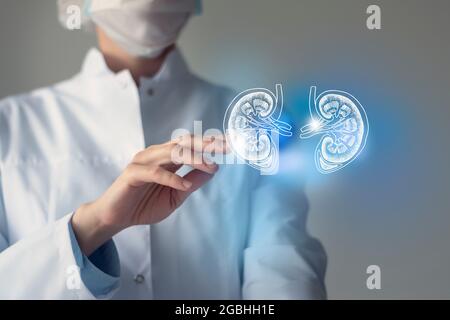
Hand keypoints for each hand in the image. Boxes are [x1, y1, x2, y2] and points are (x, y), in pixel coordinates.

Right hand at [71, 135, 226, 254]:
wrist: (116, 217)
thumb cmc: (144, 205)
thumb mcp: (176, 196)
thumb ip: (192, 183)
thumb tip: (214, 169)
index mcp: (167, 158)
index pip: (191, 145)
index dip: (210, 143)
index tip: (230, 144)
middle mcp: (156, 155)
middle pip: (184, 143)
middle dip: (206, 144)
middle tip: (225, 147)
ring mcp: (143, 161)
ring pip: (172, 153)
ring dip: (193, 159)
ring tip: (211, 166)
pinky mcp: (133, 173)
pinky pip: (155, 172)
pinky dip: (172, 178)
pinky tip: (184, 185)